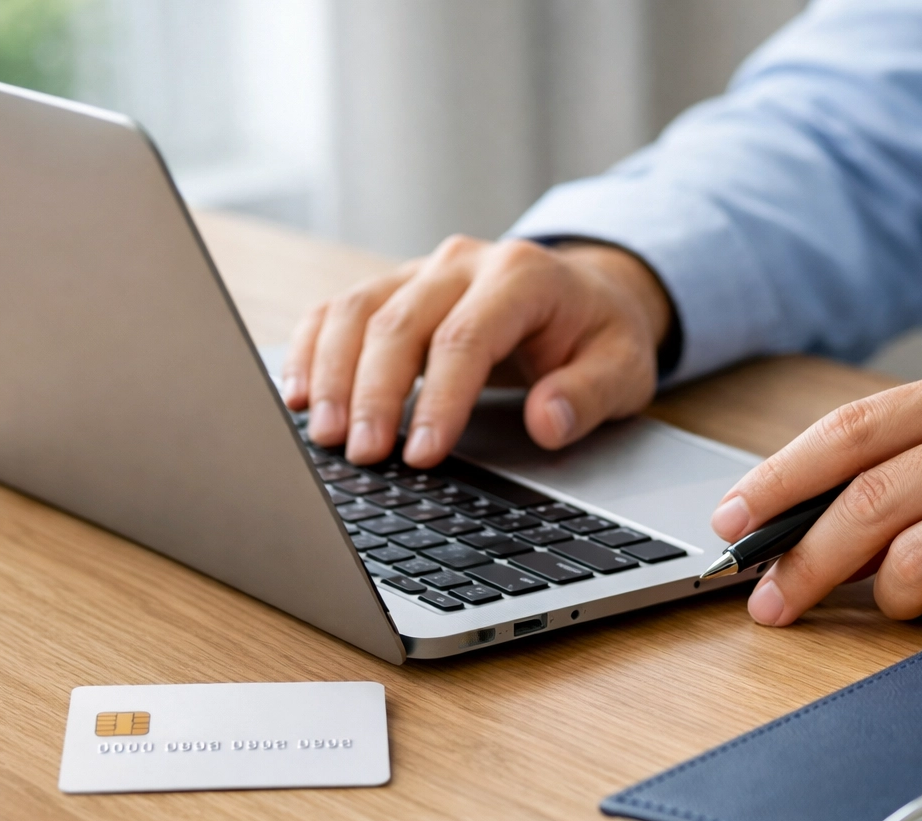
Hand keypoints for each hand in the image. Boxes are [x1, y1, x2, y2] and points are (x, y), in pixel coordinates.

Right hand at [282, 236, 673, 465]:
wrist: (588, 296)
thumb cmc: (600, 337)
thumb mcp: (623, 369)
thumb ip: (588, 394)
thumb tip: (549, 421)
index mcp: (522, 276)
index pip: (466, 338)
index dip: (439, 399)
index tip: (423, 454)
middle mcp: (463, 263)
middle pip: (400, 323)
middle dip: (375, 393)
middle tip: (362, 455)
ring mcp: (422, 270)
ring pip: (357, 311)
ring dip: (332, 374)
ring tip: (324, 435)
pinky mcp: (395, 288)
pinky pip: (339, 311)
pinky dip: (312, 350)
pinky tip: (298, 396)